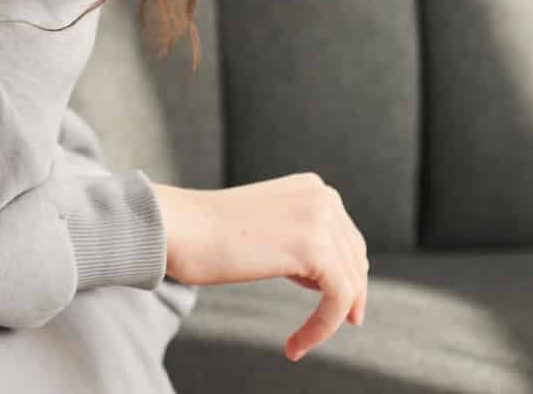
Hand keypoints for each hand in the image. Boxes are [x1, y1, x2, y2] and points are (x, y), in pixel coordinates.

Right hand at [152, 174, 369, 361]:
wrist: (177, 227)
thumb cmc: (205, 234)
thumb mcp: (264, 226)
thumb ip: (296, 237)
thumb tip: (322, 275)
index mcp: (312, 187)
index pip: (347, 238)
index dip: (346, 276)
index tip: (337, 309)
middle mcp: (323, 196)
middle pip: (355, 260)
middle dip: (347, 298)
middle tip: (327, 328)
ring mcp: (322, 219)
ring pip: (350, 284)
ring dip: (328, 320)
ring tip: (298, 343)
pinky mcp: (316, 249)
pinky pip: (338, 299)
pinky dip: (321, 328)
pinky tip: (294, 346)